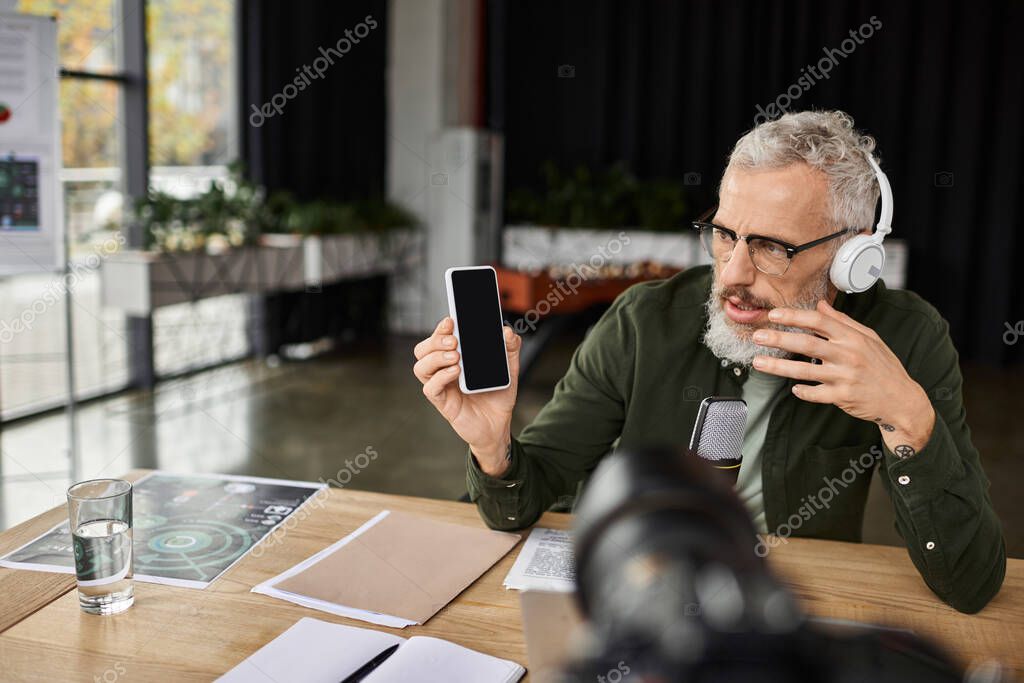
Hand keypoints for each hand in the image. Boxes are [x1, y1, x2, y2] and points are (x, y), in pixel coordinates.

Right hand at [413, 317, 520, 475]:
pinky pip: (430, 388)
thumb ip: (510, 348)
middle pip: (423, 350)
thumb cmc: (498, 395)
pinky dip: (441, 377)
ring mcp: (441, 386)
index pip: (438, 338)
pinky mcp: (443, 403)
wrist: (499, 424)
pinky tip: (456, 372)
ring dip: (436, 357)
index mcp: (454, 357)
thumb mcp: (509, 369)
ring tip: (456, 356)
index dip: (440, 327)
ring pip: (421, 367)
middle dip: (435, 340)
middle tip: (454, 341)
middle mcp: (443, 370)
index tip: (451, 320)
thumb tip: (507, 332)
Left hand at [751, 300, 934, 450]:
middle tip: (757, 336)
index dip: (794, 316)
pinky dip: (802, 391)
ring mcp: (845, 377)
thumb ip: (843, 321)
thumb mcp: (869, 338)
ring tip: (758, 362)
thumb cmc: (884, 366)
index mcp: (853, 338)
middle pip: (807, 344)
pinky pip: (816, 394)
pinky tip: (792, 389)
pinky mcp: (843, 397)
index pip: (819, 321)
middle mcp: (848, 355)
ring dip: (778, 367)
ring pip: (805, 371)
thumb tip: (820, 305)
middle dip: (779, 339)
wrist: (902, 400)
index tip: (774, 315)